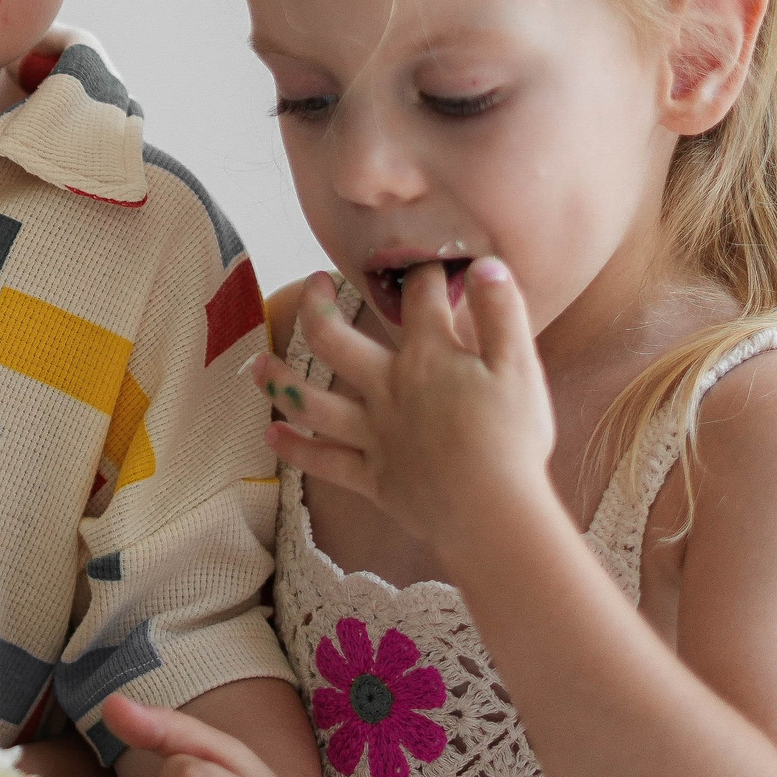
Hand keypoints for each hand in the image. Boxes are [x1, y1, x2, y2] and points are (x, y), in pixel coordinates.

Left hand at [255, 261, 554, 557]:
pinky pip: (324, 461)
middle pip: (334, 341)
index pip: (420, 302)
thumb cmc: (512, 438)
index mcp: (428, 358)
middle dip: (316, 306)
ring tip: (256, 365)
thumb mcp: (519, 367)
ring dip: (280, 382)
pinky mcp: (372, 476)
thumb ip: (503, 314)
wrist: (493, 510)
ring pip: (312, 402)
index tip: (425, 265)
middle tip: (313, 283)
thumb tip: (486, 267)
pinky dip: (296, 449)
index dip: (424, 277)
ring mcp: (374, 433)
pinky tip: (272, 436)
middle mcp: (388, 388)